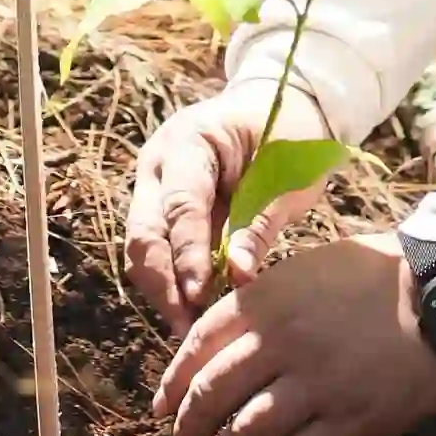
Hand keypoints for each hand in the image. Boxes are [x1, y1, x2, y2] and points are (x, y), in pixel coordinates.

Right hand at [122, 81, 337, 334]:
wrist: (285, 106)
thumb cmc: (292, 135)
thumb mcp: (290, 176)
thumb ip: (260, 223)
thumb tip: (238, 277)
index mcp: (191, 140)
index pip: (180, 204)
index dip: (187, 254)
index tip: (199, 296)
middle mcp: (159, 162)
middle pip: (144, 232)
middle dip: (163, 284)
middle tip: (189, 328)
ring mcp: (155, 184)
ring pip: (143, 247)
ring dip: (164, 289)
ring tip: (192, 329)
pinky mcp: (162, 206)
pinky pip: (159, 249)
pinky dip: (173, 280)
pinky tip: (195, 311)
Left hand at [155, 233, 435, 435]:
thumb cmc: (374, 274)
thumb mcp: (306, 269)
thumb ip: (258, 305)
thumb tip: (217, 348)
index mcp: (268, 301)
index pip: (197, 348)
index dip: (172, 383)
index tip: (161, 407)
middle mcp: (283, 344)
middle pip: (211, 396)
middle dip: (186, 428)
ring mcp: (317, 386)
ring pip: (245, 433)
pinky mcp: (351, 420)